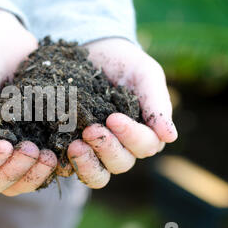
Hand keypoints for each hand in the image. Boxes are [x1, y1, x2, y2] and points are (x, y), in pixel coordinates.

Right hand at [0, 9, 56, 197]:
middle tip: (31, 149)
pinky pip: (39, 166)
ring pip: (18, 181)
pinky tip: (60, 152)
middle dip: (14, 171)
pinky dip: (49, 166)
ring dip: (33, 173)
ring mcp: (7, 151)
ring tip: (48, 155)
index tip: (5, 145)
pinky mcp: (30, 141)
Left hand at [65, 38, 177, 187]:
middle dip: (107, 149)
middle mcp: (122, 146)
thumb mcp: (145, 75)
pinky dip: (66, 164)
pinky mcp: (72, 147)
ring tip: (74, 146)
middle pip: (121, 163)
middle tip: (90, 130)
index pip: (145, 146)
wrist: (94, 53)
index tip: (113, 117)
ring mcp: (96, 150)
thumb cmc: (125, 64)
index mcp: (144, 132)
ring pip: (98, 174)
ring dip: (87, 164)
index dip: (131, 136)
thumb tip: (170, 137)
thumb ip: (157, 102)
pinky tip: (57, 153)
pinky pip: (71, 168)